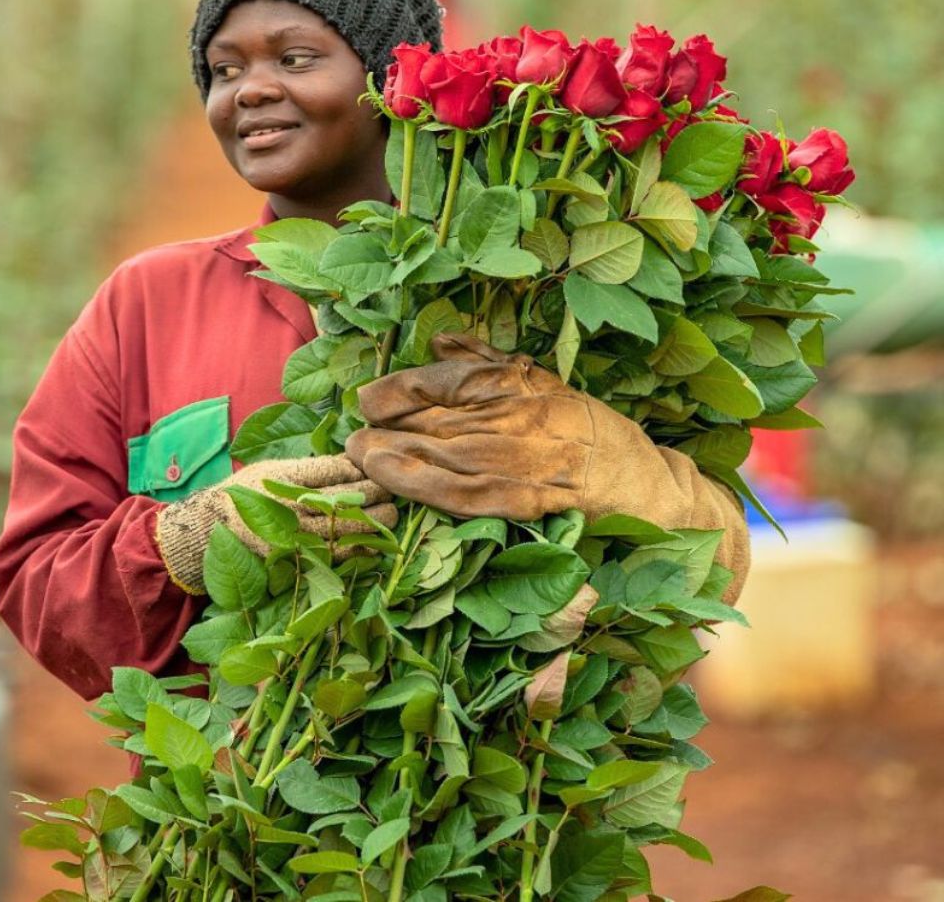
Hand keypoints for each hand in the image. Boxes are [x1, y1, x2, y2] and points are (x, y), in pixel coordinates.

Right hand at [156, 454, 396, 594]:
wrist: (212, 529)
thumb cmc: (248, 492)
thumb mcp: (274, 469)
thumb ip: (310, 467)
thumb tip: (353, 461)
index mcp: (283, 479)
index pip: (331, 470)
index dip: (359, 468)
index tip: (376, 464)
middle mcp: (289, 507)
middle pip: (343, 499)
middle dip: (374, 492)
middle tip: (394, 488)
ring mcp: (294, 536)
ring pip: (345, 528)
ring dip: (374, 521)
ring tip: (392, 513)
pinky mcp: (296, 558)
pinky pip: (336, 556)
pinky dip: (360, 549)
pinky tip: (377, 542)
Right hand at [347, 333, 748, 600]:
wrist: (677, 501)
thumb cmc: (628, 552)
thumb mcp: (593, 588)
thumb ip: (553, 623)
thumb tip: (523, 687)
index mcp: (548, 499)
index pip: (464, 485)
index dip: (412, 474)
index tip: (369, 464)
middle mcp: (546, 448)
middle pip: (458, 437)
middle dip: (401, 435)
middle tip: (355, 437)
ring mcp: (553, 409)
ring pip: (474, 395)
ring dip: (418, 392)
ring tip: (372, 396)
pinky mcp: (560, 386)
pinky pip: (506, 366)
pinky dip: (472, 355)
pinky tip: (438, 346)